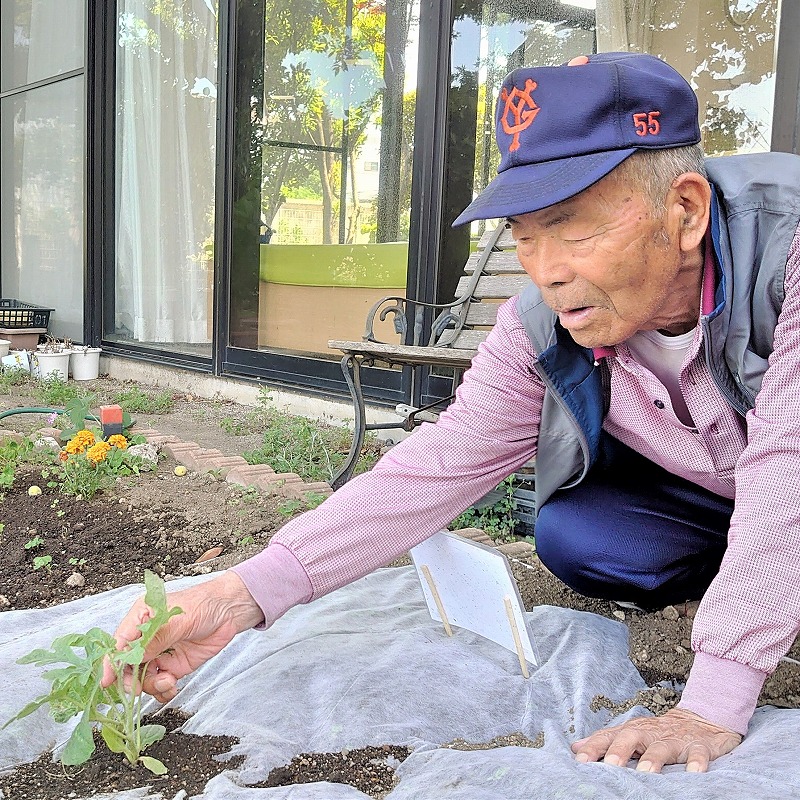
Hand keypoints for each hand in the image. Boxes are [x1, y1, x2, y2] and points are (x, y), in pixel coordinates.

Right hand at [102, 571, 263, 702]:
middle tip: (139, 688)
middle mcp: (146, 637)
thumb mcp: (178, 619)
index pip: (119, 643)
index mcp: (141, 618)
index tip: (108, 680)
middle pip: (126, 665)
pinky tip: (172, 686)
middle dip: (131, 679)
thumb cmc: (203, 604)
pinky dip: (162, 690)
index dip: (111, 662)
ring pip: (141, 678)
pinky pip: (159, 684)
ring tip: (168, 681)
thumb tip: (134, 657)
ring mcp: (159, 653)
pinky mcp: (172, 665)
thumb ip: (156, 638)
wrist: (230, 612)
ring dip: (150, 686)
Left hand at [571, 708, 741, 772]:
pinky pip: (699, 753)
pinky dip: (697, 762)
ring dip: (654, 758)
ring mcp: (675, 739)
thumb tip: (575, 747)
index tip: (580, 760)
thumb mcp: (632, 734)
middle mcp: (651, 733)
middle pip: (632, 737)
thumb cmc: (659, 732)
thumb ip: (606, 741)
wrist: (700, 719)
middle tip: (611, 765)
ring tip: (646, 772)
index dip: (594, 747)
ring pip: (663, 747)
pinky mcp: (700, 746)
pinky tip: (694, 773)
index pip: (608, 737)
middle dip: (620, 750)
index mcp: (632, 731)